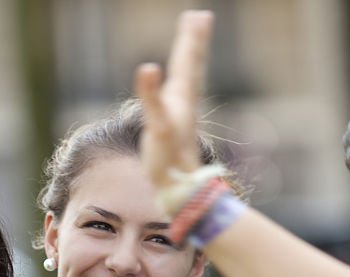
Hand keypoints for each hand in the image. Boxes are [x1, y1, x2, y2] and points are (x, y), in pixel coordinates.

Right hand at [134, 11, 213, 189]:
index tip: (197, 15)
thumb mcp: (157, 125)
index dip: (190, 38)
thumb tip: (148, 67)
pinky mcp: (177, 123)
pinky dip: (181, 80)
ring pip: (190, 77)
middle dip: (194, 40)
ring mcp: (182, 112)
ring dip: (192, 56)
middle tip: (201, 17)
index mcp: (182, 97)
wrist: (178, 186)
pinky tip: (178, 81)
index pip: (187, 61)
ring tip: (194, 39)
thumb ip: (151, 96)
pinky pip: (181, 93)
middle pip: (192, 64)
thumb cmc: (167, 158)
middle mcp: (185, 101)